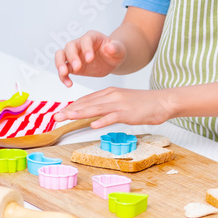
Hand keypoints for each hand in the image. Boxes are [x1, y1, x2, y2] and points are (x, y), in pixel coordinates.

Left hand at [53, 87, 175, 128]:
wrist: (162, 101)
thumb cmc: (143, 104)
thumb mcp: (122, 102)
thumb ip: (107, 107)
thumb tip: (92, 117)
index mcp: (109, 92)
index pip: (86, 99)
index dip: (72, 106)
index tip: (60, 112)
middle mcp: (112, 96)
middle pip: (87, 103)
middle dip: (69, 110)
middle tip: (55, 116)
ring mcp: (120, 104)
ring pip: (96, 108)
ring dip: (79, 113)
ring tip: (66, 117)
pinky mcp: (128, 113)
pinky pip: (113, 117)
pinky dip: (102, 121)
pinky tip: (93, 124)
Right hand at [55, 32, 126, 86]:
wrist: (111, 60)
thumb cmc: (115, 52)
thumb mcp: (119, 50)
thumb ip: (115, 48)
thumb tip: (109, 47)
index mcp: (92, 37)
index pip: (86, 39)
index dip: (86, 48)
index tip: (90, 59)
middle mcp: (80, 44)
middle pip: (70, 46)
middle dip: (72, 57)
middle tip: (78, 67)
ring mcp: (74, 54)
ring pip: (60, 55)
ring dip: (60, 64)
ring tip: (64, 73)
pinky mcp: (71, 65)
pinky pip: (63, 69)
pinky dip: (63, 77)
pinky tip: (69, 84)